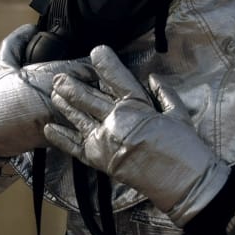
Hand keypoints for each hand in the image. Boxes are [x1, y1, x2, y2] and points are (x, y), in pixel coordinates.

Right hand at [0, 24, 88, 162]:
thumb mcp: (2, 65)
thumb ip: (17, 43)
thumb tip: (30, 27)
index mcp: (46, 76)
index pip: (86, 67)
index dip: (96, 64)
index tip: (100, 62)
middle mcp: (55, 98)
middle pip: (93, 89)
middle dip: (100, 85)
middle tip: (107, 82)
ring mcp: (57, 120)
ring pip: (89, 110)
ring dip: (95, 106)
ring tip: (99, 102)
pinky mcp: (57, 139)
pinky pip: (78, 130)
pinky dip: (84, 124)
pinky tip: (86, 121)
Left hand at [44, 45, 229, 226]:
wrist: (184, 183)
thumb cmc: (186, 148)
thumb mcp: (178, 114)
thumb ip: (164, 93)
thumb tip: (152, 77)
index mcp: (137, 106)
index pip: (116, 79)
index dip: (105, 64)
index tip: (96, 51)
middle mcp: (116, 121)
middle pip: (88, 98)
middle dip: (71, 86)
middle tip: (58, 77)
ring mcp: (105, 141)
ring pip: (78, 118)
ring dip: (64, 105)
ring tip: (53, 94)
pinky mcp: (100, 161)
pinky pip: (75, 148)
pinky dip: (61, 138)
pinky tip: (49, 129)